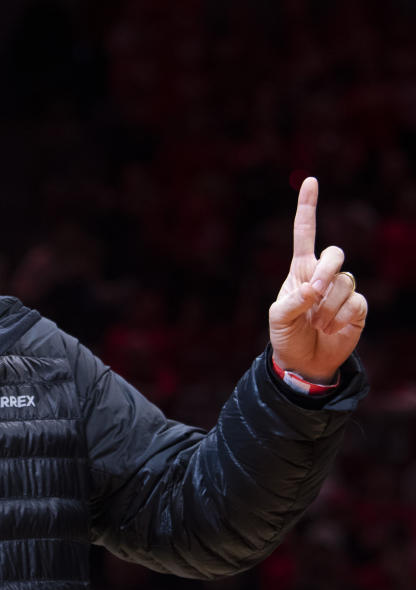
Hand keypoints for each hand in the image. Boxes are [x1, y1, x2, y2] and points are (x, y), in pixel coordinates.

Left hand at [268, 177, 367, 382]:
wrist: (303, 361)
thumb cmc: (286, 335)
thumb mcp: (278, 318)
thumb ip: (293, 302)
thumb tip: (315, 289)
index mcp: (300, 270)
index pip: (305, 233)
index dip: (308, 207)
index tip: (310, 181)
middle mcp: (323, 275)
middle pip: (334, 253)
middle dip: (325, 271)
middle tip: (314, 294)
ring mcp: (342, 290)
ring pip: (344, 282)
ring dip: (327, 307)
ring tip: (316, 324)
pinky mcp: (358, 306)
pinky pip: (356, 301)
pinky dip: (340, 317)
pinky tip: (331, 329)